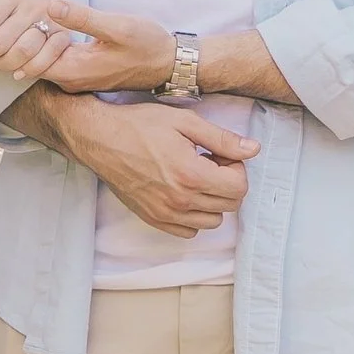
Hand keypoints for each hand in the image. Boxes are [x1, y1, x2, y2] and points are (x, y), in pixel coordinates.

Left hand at [28, 0, 175, 93]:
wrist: (168, 63)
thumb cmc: (146, 45)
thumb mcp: (117, 27)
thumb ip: (83, 18)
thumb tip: (50, 5)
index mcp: (74, 71)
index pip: (31, 61)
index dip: (27, 38)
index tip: (33, 16)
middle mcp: (71, 80)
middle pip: (34, 62)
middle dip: (30, 38)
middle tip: (33, 11)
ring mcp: (77, 78)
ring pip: (45, 60)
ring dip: (42, 40)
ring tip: (43, 15)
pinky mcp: (84, 72)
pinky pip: (58, 60)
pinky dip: (53, 44)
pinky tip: (58, 25)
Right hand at [64, 99, 257, 237]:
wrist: (100, 138)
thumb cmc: (139, 125)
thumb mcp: (185, 122)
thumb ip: (222, 138)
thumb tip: (253, 149)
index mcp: (191, 174)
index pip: (239, 187)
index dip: (237, 167)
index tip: (220, 152)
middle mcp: (180, 200)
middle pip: (230, 205)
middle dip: (227, 181)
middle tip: (209, 160)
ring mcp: (166, 214)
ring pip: (212, 221)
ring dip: (213, 199)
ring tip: (196, 174)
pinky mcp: (154, 219)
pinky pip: (189, 231)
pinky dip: (194, 215)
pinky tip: (183, 190)